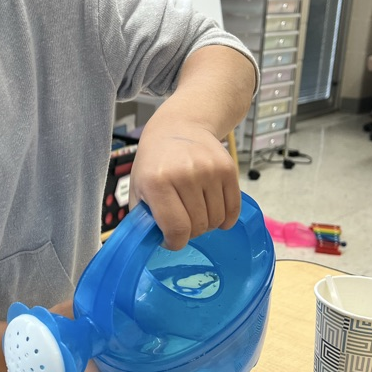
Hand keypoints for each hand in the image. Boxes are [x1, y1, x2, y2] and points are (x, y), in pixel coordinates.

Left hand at [129, 118, 240, 250]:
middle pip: (198, 226)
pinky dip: (225, 217)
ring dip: (207, 224)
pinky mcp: (228, 169)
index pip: (176, 228)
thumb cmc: (155, 162)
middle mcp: (184, 174)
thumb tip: (149, 244)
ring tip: (195, 211)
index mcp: (157, 182)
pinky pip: (233, 208)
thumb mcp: (138, 187)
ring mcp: (209, 170)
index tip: (171, 240)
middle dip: (189, 232)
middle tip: (182, 221)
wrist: (178, 127)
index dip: (174, 242)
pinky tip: (214, 211)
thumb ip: (142, 218)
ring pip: (217, 220)